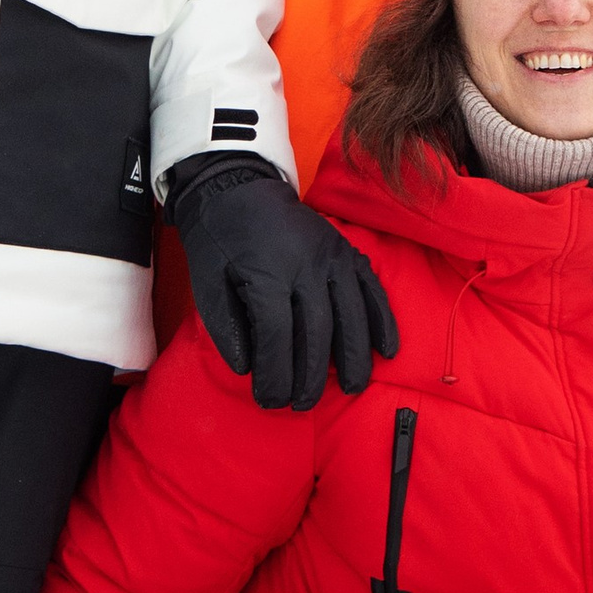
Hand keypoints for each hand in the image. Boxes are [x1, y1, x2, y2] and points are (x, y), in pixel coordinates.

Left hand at [165, 155, 398, 413]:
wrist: (238, 188)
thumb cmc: (219, 241)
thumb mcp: (206, 284)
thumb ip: (226, 329)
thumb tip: (249, 370)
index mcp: (265, 273)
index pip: (276, 336)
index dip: (274, 374)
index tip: (269, 400)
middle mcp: (305, 265)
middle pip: (317, 332)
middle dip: (312, 376)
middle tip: (303, 404)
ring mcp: (332, 257)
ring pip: (351, 315)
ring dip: (354, 357)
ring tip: (351, 388)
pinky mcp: (348, 252)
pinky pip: (372, 291)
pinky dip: (382, 322)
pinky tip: (386, 351)